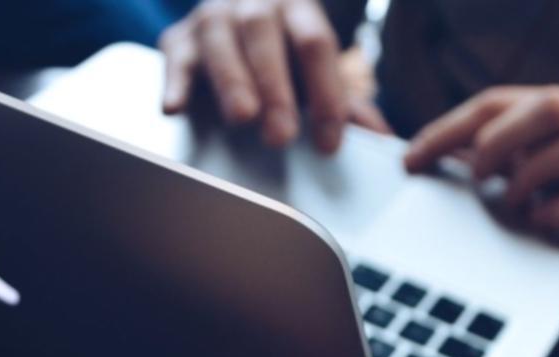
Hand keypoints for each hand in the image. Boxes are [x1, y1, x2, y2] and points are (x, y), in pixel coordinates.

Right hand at [158, 0, 388, 152]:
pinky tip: (175, 108)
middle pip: (265, 38)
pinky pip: (175, 60)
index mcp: (297, 8)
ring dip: (232, 81)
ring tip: (242, 117)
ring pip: (221, 41)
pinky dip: (175, 83)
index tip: (329, 141)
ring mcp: (213, 18)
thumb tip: (384, 139)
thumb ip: (344, 102)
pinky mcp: (178, 41)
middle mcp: (254, 5)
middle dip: (276, 89)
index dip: (326, 92)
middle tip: (282, 135)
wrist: (231, 14)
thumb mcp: (313, 71)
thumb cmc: (278, 53)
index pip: (316, 45)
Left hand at [405, 86, 558, 263]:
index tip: (409, 159)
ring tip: (517, 205)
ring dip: (533, 178)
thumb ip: (498, 155)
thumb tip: (432, 157)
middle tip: (476, 179)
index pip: (498, 103)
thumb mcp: (539, 164)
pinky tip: (547, 223)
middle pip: (546, 105)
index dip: (447, 129)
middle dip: (496, 143)